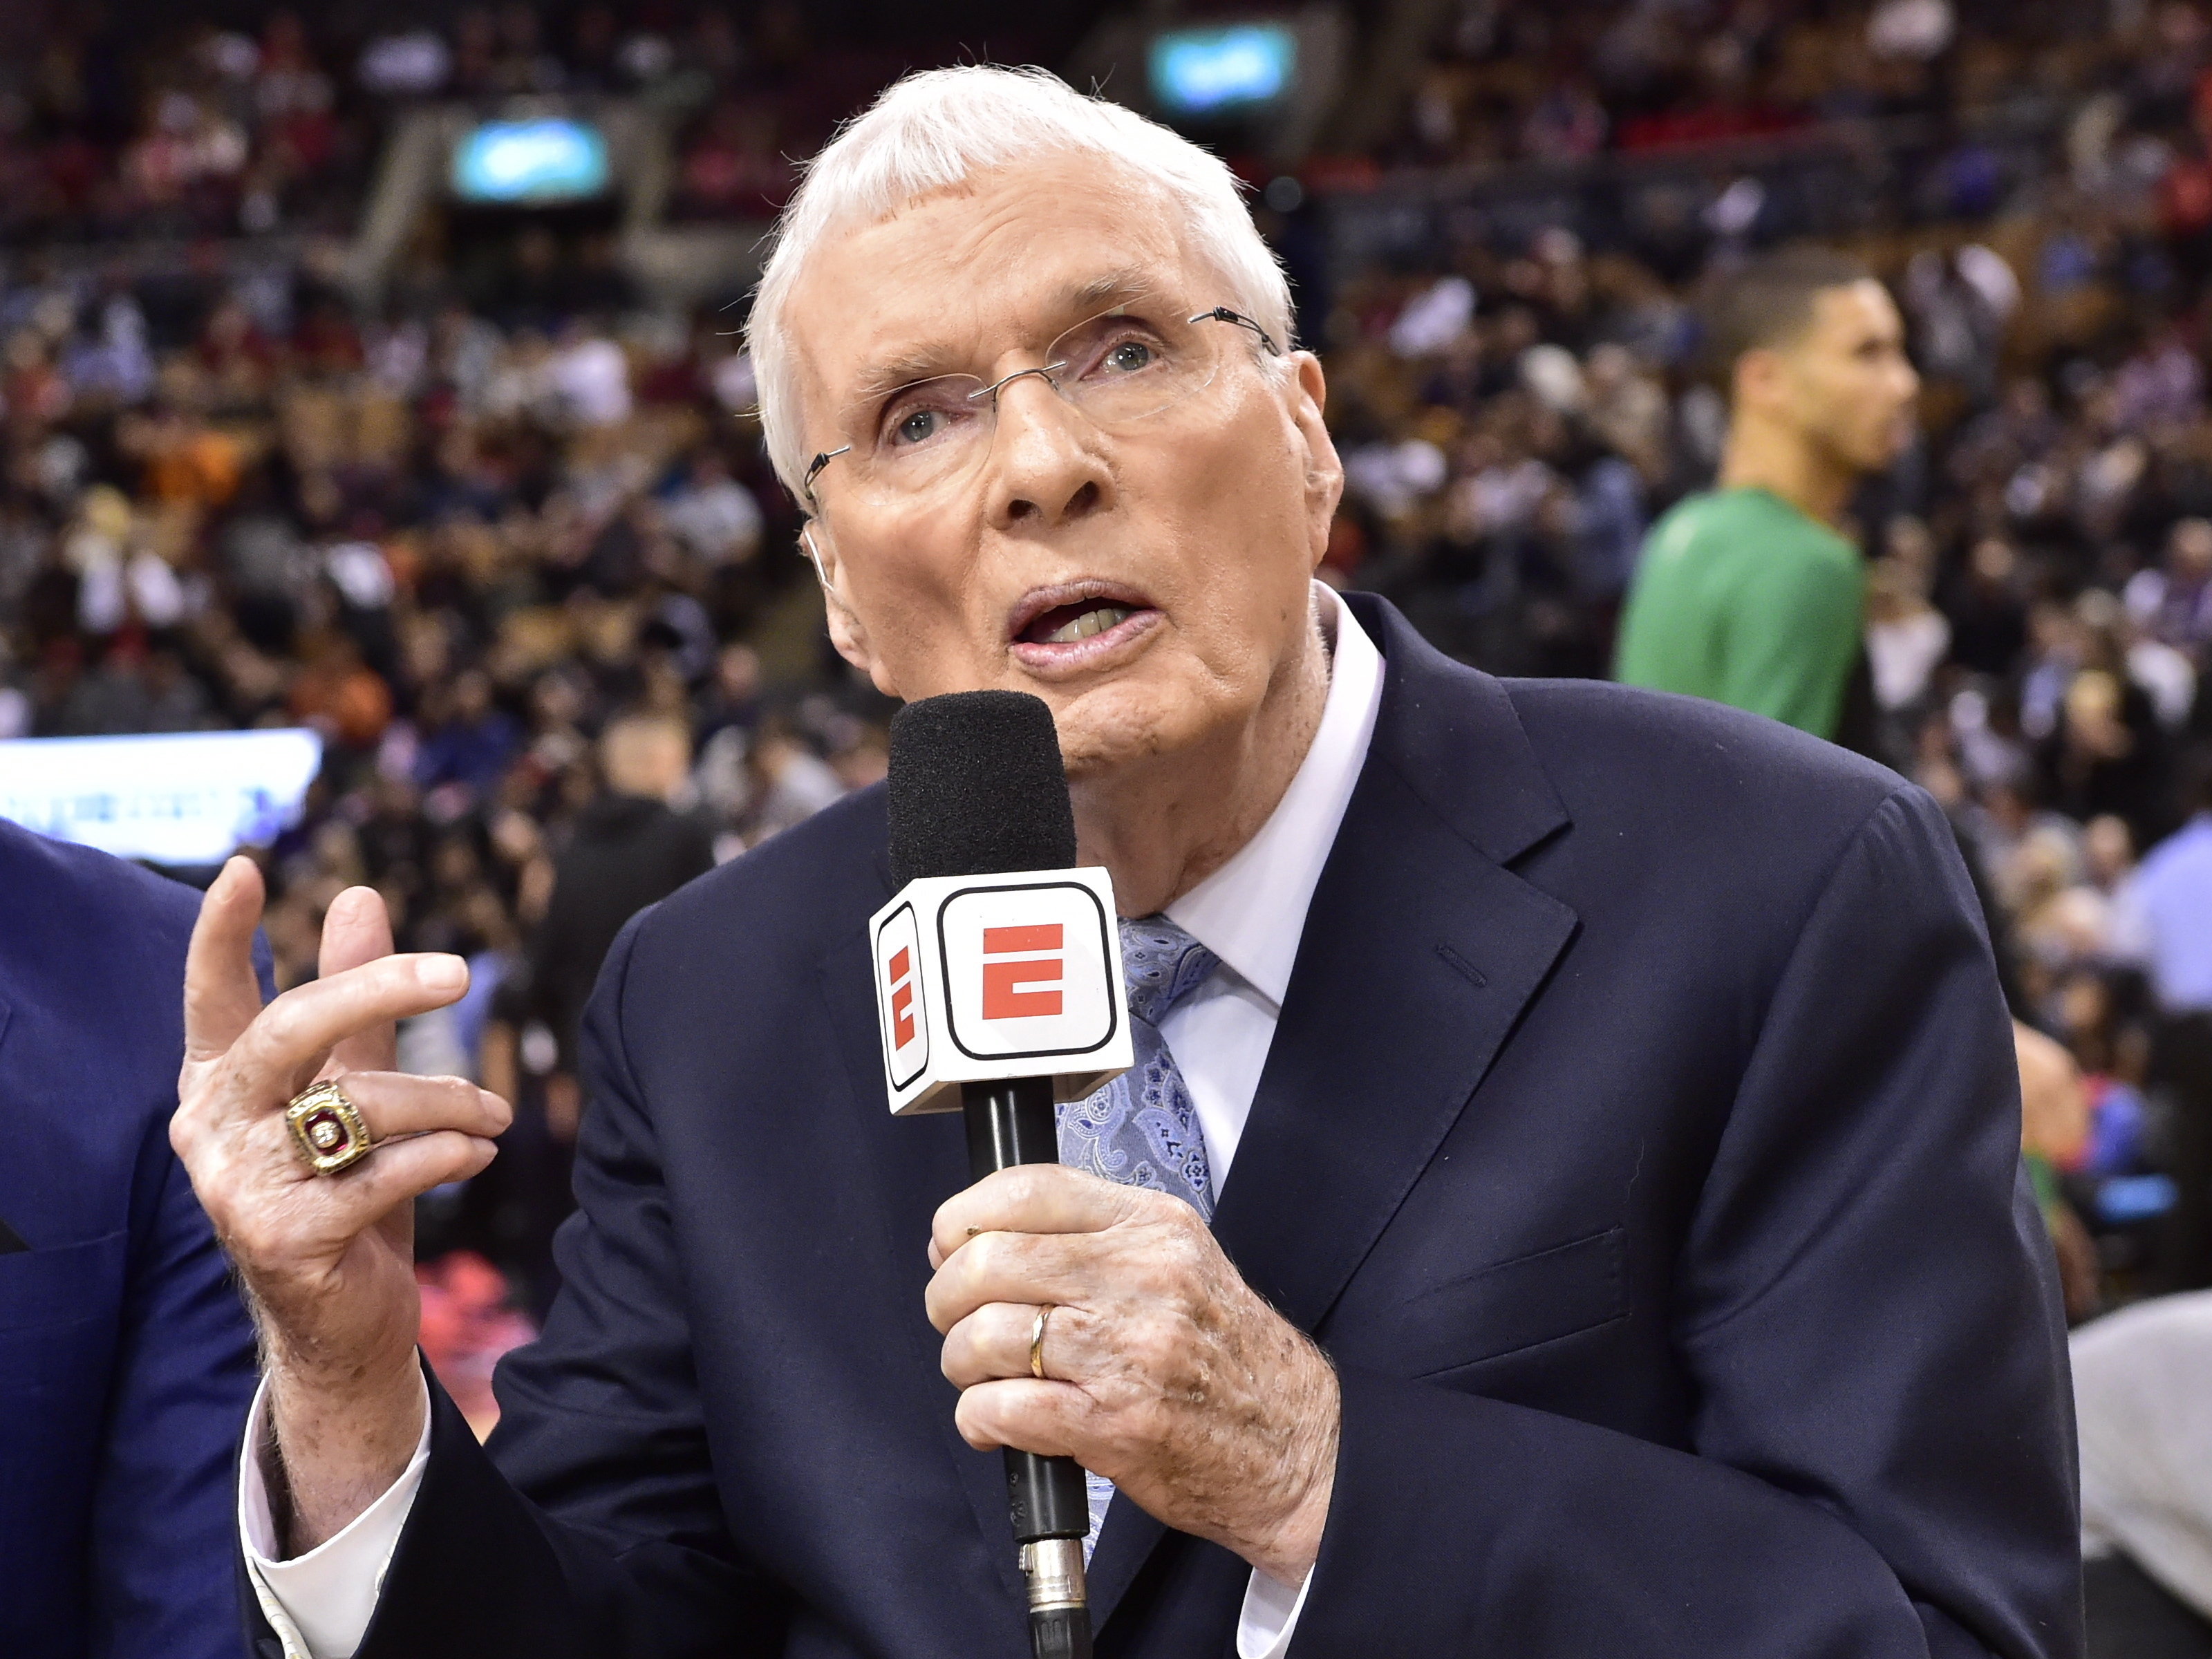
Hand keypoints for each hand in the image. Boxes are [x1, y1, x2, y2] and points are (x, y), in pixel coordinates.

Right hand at [170, 857, 512, 1551]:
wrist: (346, 1323)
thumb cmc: (349, 1191)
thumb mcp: (350, 1087)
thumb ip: (354, 1002)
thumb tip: (357, 895)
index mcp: (221, 1085)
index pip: (212, 998)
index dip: (222, 935)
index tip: (248, 868)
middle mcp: (213, 1131)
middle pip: (290, 1030)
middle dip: (378, 989)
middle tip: (458, 973)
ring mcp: (239, 1188)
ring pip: (357, 1104)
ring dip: (448, 1101)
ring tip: (493, 1114)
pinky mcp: (284, 1240)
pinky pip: (383, 1172)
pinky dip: (446, 1155)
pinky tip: (477, 1156)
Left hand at [927, 1166, 1337, 1587]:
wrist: (1296, 1446)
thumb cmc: (1229, 1358)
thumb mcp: (1181, 1263)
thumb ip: (1098, 1240)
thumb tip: (990, 1234)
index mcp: (1153, 1228)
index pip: (1029, 1189)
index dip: (965, 1214)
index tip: (949, 1240)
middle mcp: (1141, 1279)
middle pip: (990, 1260)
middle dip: (947, 1295)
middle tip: (952, 1316)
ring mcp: (1127, 1352)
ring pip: (986, 1336)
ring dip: (961, 1362)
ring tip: (977, 1376)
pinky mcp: (1114, 1425)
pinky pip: (1003, 1409)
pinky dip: (977, 1418)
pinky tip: (991, 1422)